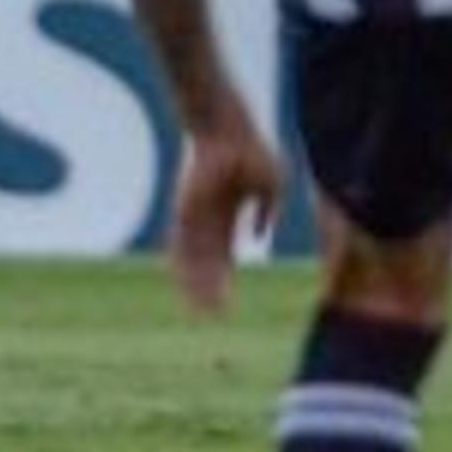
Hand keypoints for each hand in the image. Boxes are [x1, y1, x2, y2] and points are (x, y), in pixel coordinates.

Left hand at [165, 112, 284, 316]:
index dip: (225, 281)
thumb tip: (259, 236)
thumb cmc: (250, 154)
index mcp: (227, 218)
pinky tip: (182, 285)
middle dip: (210, 291)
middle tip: (212, 317)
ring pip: (191, 261)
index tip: (228, 306)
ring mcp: (194, 218)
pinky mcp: (184, 211)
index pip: (224, 258)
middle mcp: (207, 223)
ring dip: (194, 286)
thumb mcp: (271, 186)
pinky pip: (180, 243)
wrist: (227, 134)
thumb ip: (268, 212)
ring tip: (198, 310)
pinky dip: (181, 266)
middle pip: (206, 265)